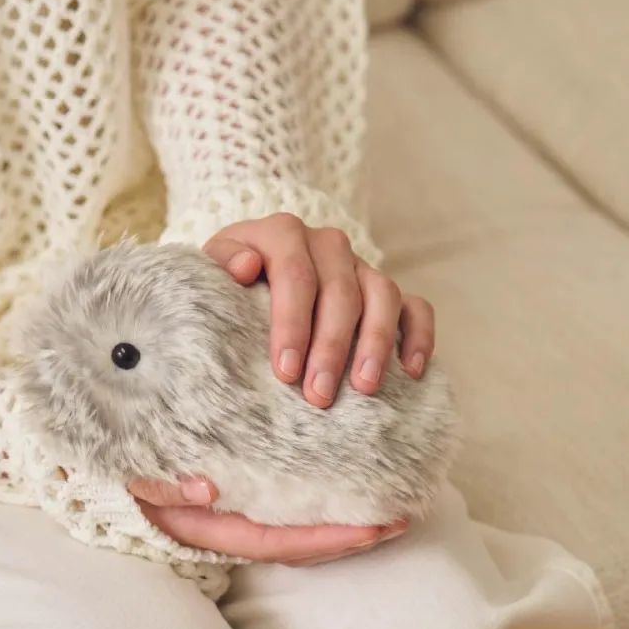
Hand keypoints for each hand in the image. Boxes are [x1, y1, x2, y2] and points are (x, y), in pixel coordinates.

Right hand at [128, 476, 408, 565]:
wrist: (103, 472)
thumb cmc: (120, 472)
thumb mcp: (132, 479)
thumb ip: (163, 488)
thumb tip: (207, 489)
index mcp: (212, 528)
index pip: (280, 540)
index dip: (327, 537)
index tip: (372, 527)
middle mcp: (232, 528)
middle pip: (302, 541)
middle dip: (353, 533)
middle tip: (402, 515)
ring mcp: (239, 516)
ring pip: (301, 528)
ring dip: (346, 519)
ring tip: (390, 503)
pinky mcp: (243, 499)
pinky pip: (290, 508)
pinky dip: (324, 502)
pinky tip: (350, 483)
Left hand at [204, 212, 435, 407]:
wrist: (250, 273)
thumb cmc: (228, 282)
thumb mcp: (210, 268)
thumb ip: (219, 262)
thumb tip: (246, 266)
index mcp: (283, 233)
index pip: (295, 274)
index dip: (292, 323)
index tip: (285, 371)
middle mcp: (327, 244)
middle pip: (340, 291)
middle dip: (331, 346)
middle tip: (318, 395)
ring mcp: (361, 266)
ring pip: (383, 294)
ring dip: (376, 342)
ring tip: (363, 388)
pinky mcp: (386, 290)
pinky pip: (415, 306)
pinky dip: (418, 335)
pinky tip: (412, 371)